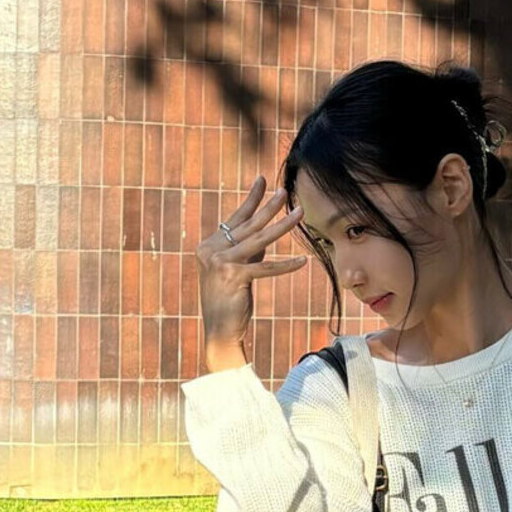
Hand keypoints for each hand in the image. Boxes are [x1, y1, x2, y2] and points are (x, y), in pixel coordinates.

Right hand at [195, 175, 307, 350]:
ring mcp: (220, 263)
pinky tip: (302, 262)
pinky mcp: (233, 277)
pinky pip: (265, 268)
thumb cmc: (229, 302)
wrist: (219, 331)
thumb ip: (248, 250)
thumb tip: (266, 230)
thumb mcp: (237, 270)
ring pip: (258, 241)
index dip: (251, 199)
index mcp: (208, 246)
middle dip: (268, 207)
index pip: (235, 218)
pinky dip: (285, 266)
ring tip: (299, 213)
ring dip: (282, 226)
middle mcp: (210, 250)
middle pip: (247, 225)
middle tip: (285, 192)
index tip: (262, 180)